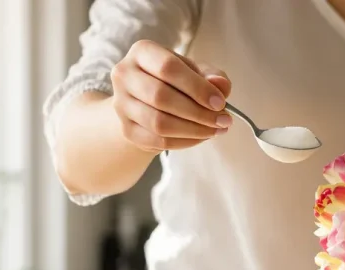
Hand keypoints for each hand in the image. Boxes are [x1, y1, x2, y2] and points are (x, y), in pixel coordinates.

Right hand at [110, 39, 231, 152]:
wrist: (148, 103)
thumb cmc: (176, 82)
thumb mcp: (195, 71)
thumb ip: (212, 75)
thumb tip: (221, 84)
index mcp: (142, 52)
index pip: (167, 67)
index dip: (197, 87)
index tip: (220, 103)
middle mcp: (124, 75)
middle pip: (161, 97)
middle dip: (198, 112)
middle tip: (223, 120)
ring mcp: (121, 104)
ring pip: (158, 123)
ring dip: (193, 130)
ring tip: (215, 130)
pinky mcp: (126, 129)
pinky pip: (157, 140)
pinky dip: (184, 142)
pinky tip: (200, 137)